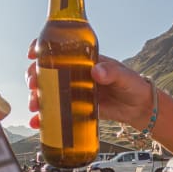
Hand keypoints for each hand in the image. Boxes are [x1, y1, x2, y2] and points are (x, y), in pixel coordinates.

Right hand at [26, 40, 152, 129]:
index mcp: (84, 60)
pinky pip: (56, 112)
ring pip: (48, 92)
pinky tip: (36, 123)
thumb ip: (112, 72)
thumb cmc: (133, 85)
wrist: (140, 108)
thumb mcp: (124, 76)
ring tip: (34, 106)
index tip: (32, 53)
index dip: (41, 48)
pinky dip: (44, 118)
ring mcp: (74, 92)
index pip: (59, 49)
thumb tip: (96, 71)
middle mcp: (75, 74)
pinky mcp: (75, 109)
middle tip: (33, 85)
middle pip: (47, 72)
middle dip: (34, 78)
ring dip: (36, 98)